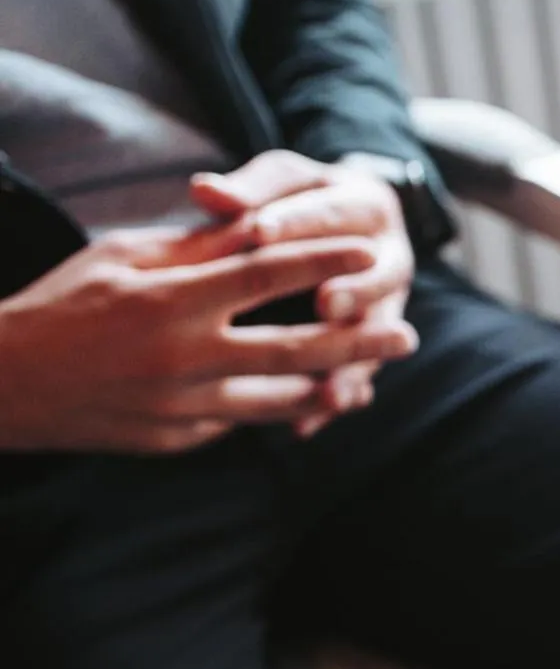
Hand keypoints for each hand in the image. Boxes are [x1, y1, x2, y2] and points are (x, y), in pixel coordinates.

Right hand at [0, 226, 418, 454]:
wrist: (1, 384)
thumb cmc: (64, 304)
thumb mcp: (124, 257)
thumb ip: (197, 251)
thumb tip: (260, 229)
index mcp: (170, 299)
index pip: (265, 272)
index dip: (324, 260)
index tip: (369, 249)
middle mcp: (183, 356)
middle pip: (295, 348)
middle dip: (360, 341)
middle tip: (409, 335)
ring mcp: (181, 406)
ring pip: (279, 400)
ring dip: (331, 390)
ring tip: (369, 384)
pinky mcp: (176, 440)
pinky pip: (238, 421)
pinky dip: (276, 411)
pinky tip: (310, 404)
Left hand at [192, 150, 416, 436]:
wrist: (345, 226)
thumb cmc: (297, 199)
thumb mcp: (279, 184)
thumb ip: (248, 190)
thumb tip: (204, 188)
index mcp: (367, 205)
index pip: (332, 212)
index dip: (295, 221)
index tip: (258, 230)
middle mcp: (390, 256)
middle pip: (379, 276)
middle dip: (354, 291)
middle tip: (326, 304)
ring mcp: (387, 304)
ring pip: (376, 336)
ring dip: (355, 361)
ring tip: (331, 388)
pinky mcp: (370, 342)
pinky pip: (356, 375)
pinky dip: (330, 403)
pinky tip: (304, 427)